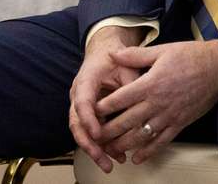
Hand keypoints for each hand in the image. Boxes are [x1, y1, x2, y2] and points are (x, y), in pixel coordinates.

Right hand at [68, 26, 144, 172]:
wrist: (105, 52)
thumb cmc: (115, 59)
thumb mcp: (126, 65)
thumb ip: (131, 84)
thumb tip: (141, 105)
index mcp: (85, 80)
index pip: (82, 101)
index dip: (89, 119)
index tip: (98, 134)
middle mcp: (79, 95)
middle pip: (77, 123)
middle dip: (88, 144)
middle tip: (101, 158)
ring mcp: (81, 106)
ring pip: (82, 132)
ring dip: (94, 149)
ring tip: (108, 165)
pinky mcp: (89, 114)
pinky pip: (92, 132)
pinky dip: (101, 145)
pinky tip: (115, 156)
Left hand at [94, 40, 217, 164]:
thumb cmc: (191, 56)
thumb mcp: (161, 50)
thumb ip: (135, 55)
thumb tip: (114, 54)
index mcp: (151, 83)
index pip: (121, 98)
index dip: (104, 106)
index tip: (92, 111)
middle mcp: (158, 103)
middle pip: (127, 121)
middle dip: (109, 131)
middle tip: (95, 137)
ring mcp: (169, 115)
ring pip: (142, 135)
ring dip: (125, 144)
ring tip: (110, 149)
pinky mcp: (180, 123)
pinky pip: (162, 142)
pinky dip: (148, 152)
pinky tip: (137, 158)